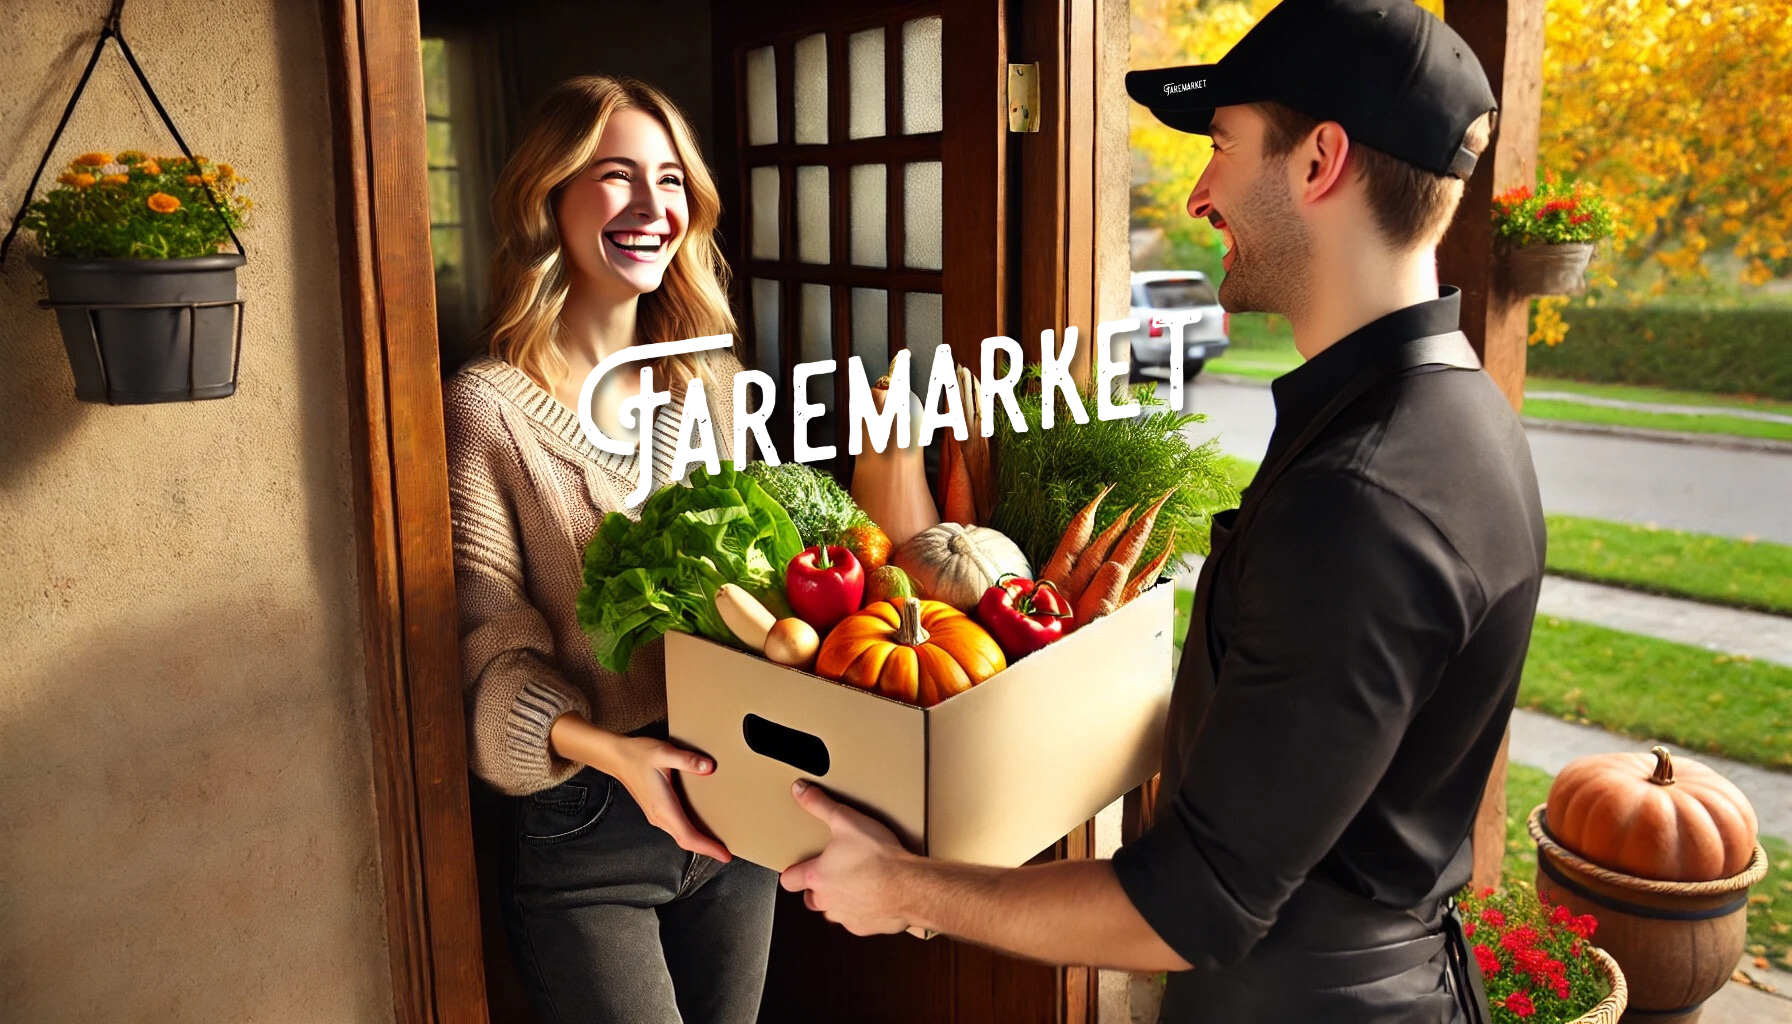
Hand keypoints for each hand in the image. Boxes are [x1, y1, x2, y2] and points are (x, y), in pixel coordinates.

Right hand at [598, 734, 731, 862]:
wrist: (616, 757)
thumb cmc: (637, 755)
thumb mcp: (664, 753)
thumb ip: (688, 761)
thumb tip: (709, 768)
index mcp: (663, 807)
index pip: (688, 836)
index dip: (708, 848)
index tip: (724, 855)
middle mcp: (659, 816)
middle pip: (686, 841)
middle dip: (707, 849)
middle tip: (726, 853)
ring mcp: (656, 815)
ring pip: (680, 836)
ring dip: (698, 842)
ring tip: (717, 843)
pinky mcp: (656, 810)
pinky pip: (676, 828)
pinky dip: (690, 834)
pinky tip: (700, 828)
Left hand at [779, 779, 912, 935]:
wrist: (909, 886)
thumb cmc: (879, 858)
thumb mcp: (847, 820)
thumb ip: (820, 805)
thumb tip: (800, 791)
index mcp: (817, 876)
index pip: (788, 880)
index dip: (791, 872)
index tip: (797, 866)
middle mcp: (827, 900)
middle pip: (809, 898)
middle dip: (817, 887)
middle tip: (832, 870)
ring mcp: (845, 915)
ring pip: (832, 911)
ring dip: (839, 899)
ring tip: (856, 880)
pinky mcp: (865, 926)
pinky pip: (856, 919)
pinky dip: (862, 909)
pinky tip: (874, 893)